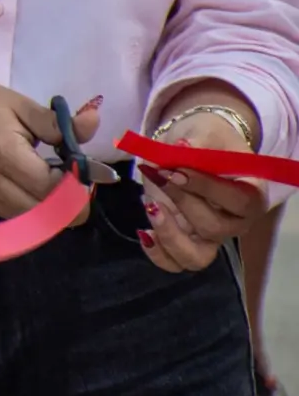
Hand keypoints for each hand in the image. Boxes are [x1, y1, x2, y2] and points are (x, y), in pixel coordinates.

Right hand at [0, 79, 96, 222]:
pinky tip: (37, 187)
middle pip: (50, 216)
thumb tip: (93, 122)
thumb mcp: (18, 104)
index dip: (78, 184)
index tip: (84, 168)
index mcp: (5, 155)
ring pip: (39, 223)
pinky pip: (23, 220)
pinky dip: (39, 210)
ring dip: (57, 208)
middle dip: (72, 201)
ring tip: (55, 181)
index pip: (54, 189)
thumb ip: (57, 122)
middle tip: (74, 177)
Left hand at [139, 108, 265, 273]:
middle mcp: (235, 221)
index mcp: (251, 192)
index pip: (239, 201)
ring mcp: (209, 235)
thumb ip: (196, 142)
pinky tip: (144, 231)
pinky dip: (157, 253)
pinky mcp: (186, 241)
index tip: (177, 171)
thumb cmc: (205, 139)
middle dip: (182, 203)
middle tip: (160, 175)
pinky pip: (175, 263)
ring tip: (151, 207)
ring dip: (169, 236)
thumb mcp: (204, 132)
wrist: (192, 146)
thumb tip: (184, 148)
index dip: (207, 189)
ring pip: (196, 257)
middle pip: (215, 229)